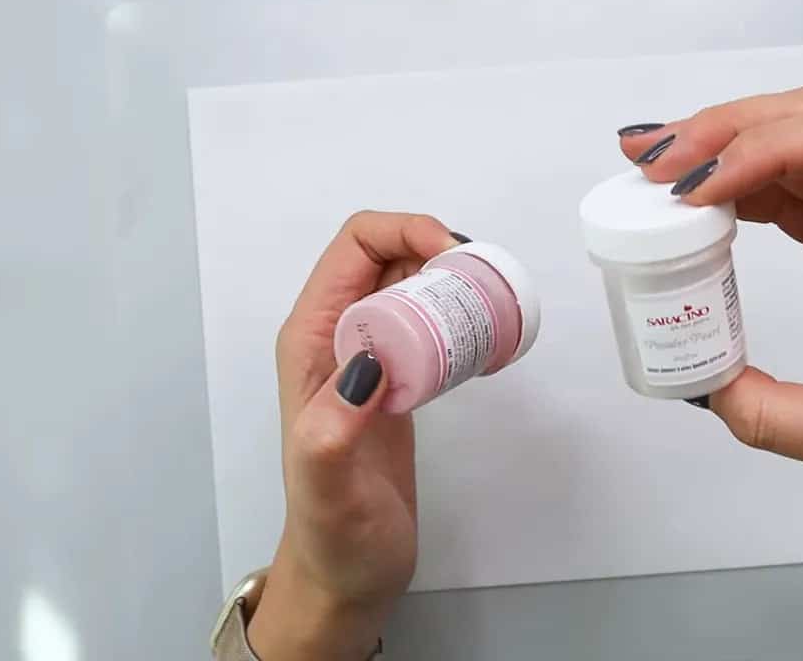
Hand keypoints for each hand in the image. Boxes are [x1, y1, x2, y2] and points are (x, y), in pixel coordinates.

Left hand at [247, 212, 459, 660]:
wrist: (348, 572)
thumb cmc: (333, 532)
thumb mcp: (327, 481)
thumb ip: (334, 426)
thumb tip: (368, 364)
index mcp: (311, 338)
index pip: (354, 248)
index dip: (404, 230)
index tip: (452, 255)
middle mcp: (337, 336)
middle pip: (388, 255)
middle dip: (437, 250)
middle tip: (482, 284)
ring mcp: (368, 356)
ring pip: (411, 285)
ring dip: (452, 281)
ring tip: (491, 306)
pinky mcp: (398, 380)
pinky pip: (429, 324)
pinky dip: (459, 318)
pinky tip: (485, 342)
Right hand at [620, 88, 802, 659]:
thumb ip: (779, 418)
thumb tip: (696, 385)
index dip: (765, 149)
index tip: (693, 192)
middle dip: (730, 131)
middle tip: (649, 164)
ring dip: (730, 147)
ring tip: (656, 168)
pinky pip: (802, 190)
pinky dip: (747, 185)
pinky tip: (699, 201)